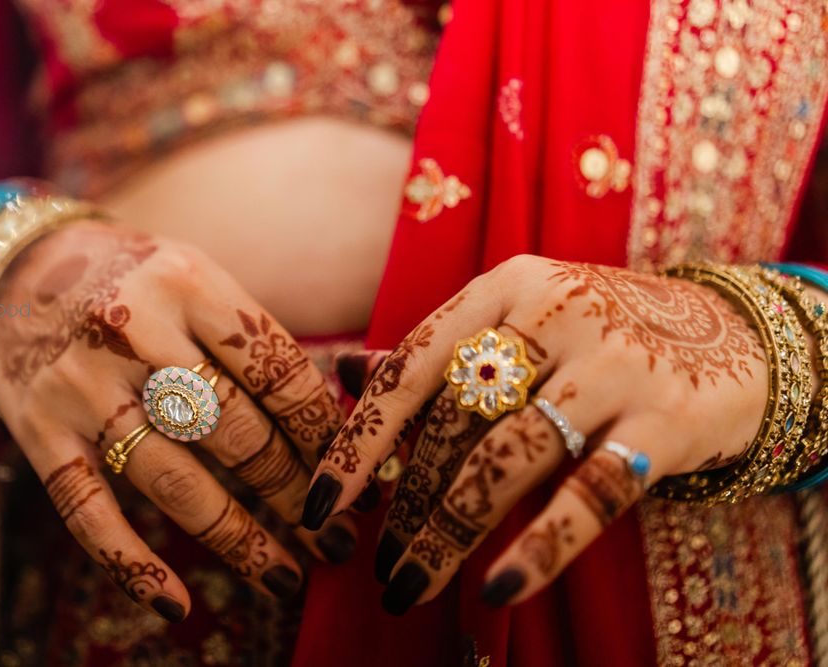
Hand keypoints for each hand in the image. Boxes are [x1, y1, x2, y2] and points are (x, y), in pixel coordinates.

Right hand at [0, 220, 361, 621]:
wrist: (13, 273)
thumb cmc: (133, 282)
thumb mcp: (195, 278)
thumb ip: (252, 339)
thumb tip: (333, 422)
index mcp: (188, 283)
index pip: (276, 372)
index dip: (323, 434)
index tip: (353, 475)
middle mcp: (131, 329)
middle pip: (235, 431)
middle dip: (296, 492)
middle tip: (337, 536)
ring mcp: (81, 384)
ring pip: (174, 480)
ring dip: (239, 538)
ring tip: (286, 574)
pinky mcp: (38, 431)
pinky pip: (87, 512)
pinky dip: (131, 566)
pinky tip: (177, 604)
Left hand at [304, 255, 771, 614]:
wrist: (730, 335)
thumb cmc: (594, 336)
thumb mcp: (517, 322)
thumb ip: (436, 351)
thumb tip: (345, 373)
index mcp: (505, 287)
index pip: (411, 368)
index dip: (360, 440)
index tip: (319, 502)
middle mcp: (555, 313)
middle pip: (453, 423)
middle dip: (406, 504)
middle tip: (381, 562)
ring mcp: (615, 363)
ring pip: (505, 460)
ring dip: (447, 531)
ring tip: (411, 583)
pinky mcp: (667, 420)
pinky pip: (589, 494)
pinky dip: (539, 547)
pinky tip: (496, 589)